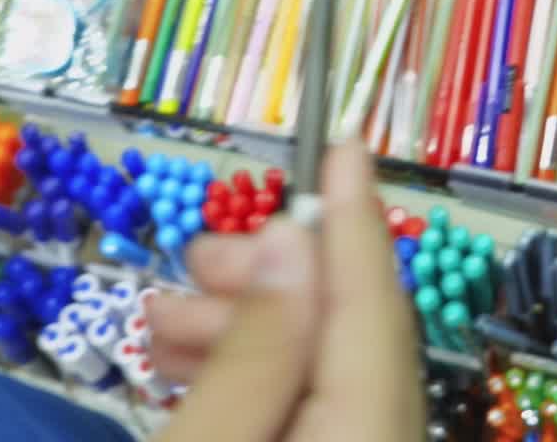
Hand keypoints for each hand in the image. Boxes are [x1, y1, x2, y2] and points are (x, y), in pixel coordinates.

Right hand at [158, 144, 421, 441]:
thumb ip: (254, 349)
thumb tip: (289, 237)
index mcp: (371, 433)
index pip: (372, 304)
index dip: (352, 218)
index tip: (346, 143)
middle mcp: (389, 441)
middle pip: (352, 329)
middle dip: (278, 274)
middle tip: (201, 255)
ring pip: (328, 365)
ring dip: (251, 327)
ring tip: (167, 316)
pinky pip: (315, 407)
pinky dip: (260, 376)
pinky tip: (193, 361)